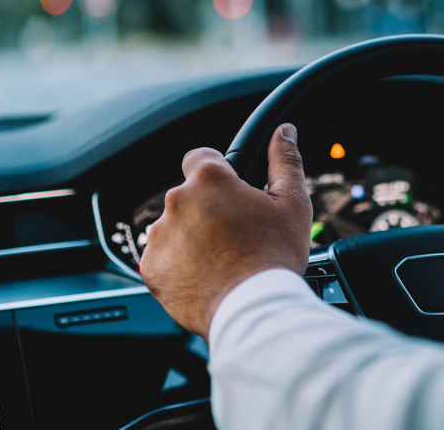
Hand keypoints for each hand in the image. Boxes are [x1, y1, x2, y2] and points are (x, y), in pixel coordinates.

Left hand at [139, 124, 312, 339]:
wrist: (252, 311)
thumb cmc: (273, 258)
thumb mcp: (292, 204)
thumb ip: (285, 161)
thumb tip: (285, 132)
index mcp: (209, 180)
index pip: (200, 157)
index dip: (217, 172)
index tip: (230, 191)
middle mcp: (177, 202)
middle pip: (189, 195)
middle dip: (208, 209)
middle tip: (235, 234)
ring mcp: (160, 236)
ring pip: (175, 226)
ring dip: (192, 236)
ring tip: (222, 259)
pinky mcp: (152, 268)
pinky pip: (164, 257)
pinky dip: (179, 264)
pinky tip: (206, 275)